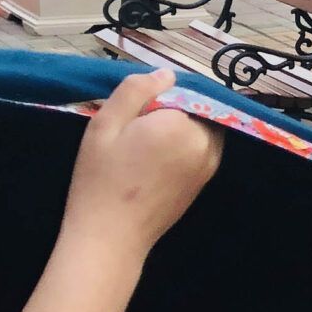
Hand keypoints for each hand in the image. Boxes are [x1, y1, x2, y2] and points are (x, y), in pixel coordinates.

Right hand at [62, 70, 221, 262]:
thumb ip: (137, 90)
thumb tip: (167, 74)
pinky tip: (154, 162)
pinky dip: (185, 145)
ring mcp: (211, 163)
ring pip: (202, 127)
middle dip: (171, 111)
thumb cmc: (101, 179)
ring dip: (180, 128)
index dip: (156, 97)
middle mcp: (206, 142)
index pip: (180, 91)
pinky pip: (202, 147)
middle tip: (136, 133)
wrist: (110, 236)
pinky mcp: (206, 180)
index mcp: (183, 125)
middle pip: (195, 108)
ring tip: (144, 149)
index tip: (134, 117)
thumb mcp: (105, 124)